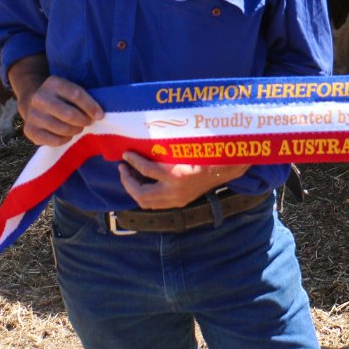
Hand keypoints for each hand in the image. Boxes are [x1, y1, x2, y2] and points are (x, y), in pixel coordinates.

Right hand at [16, 74, 103, 146]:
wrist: (32, 100)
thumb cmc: (61, 96)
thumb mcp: (70, 89)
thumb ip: (83, 98)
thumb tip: (98, 115)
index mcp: (53, 83)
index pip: (76, 95)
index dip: (91, 107)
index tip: (100, 115)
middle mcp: (39, 98)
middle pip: (69, 114)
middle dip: (84, 120)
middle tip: (89, 122)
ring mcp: (32, 115)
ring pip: (63, 129)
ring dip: (76, 130)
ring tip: (78, 127)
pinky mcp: (29, 130)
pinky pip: (54, 140)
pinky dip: (65, 139)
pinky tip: (67, 135)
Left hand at [118, 155, 249, 209]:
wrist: (226, 168)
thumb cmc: (207, 153)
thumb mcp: (186, 149)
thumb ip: (166, 150)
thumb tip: (143, 145)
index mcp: (178, 175)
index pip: (148, 170)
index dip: (134, 161)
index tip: (126, 153)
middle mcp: (176, 191)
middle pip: (142, 193)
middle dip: (128, 181)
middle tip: (123, 168)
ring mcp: (177, 199)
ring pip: (146, 202)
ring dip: (134, 190)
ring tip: (129, 177)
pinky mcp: (179, 202)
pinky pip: (155, 203)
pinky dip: (145, 195)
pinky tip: (143, 184)